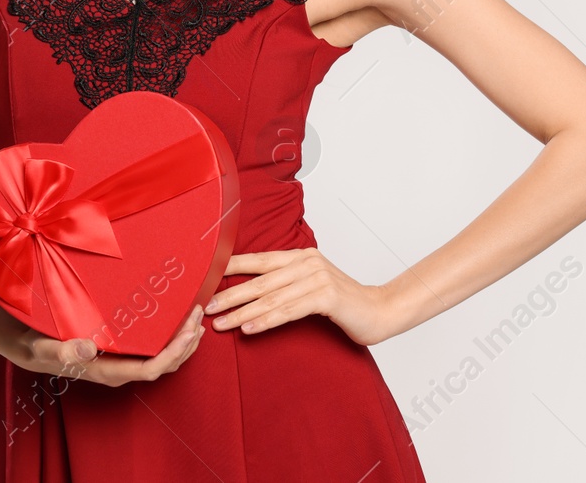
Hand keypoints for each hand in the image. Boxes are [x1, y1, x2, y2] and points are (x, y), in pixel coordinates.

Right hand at [0, 304, 206, 387]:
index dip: (174, 352)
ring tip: (198, 319)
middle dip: (186, 343)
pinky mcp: (124, 354)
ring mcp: (124, 363)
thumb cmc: (40, 346)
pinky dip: (174, 339)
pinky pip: (156, 352)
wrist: (32, 348)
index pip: (152, 369)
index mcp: (109, 371)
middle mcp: (121, 370)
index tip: (189, 331)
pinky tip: (181, 323)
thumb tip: (86, 350)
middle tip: (199, 315)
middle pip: (165, 364)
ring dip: (184, 341)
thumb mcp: (46, 347)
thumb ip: (63, 351)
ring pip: (164, 360)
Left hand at [204, 249, 396, 345]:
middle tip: (206, 307)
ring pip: (271, 298)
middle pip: (260, 281)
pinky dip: (266, 320)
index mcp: (301, 256)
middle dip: (230, 295)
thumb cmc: (343, 302)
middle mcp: (307, 263)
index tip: (206, 278)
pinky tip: (249, 328)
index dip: (232, 268)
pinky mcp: (326, 297)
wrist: (379, 311)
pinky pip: (289, 311)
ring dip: (242, 312)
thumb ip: (287, 284)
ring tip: (221, 324)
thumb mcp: (312, 285)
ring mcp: (318, 278)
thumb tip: (252, 293)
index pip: (259, 260)